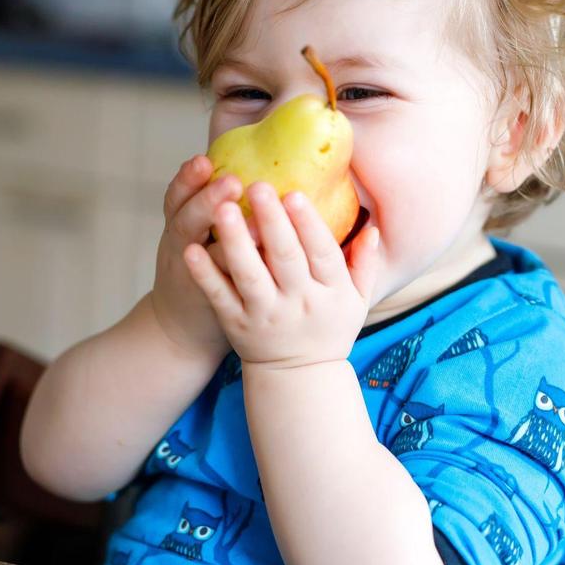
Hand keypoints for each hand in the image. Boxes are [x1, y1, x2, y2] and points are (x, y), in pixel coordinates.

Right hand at [151, 154, 244, 359]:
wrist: (181, 328)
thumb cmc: (199, 267)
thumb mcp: (195, 232)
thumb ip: (214, 201)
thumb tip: (252, 161)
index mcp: (179, 223)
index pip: (177, 196)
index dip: (187, 178)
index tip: (204, 159)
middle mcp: (181, 246)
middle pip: (185, 219)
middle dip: (206, 199)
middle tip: (231, 182)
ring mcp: (193, 276)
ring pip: (203, 254)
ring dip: (227, 238)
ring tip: (253, 222)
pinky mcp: (214, 301)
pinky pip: (223, 286)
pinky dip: (238, 274)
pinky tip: (262, 261)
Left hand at [181, 181, 379, 369]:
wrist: (299, 379)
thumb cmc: (329, 329)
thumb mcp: (357, 301)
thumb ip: (364, 264)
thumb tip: (373, 228)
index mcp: (332, 292)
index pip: (323, 253)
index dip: (309, 224)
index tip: (294, 193)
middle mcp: (300, 303)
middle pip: (286, 258)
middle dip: (272, 222)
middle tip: (257, 186)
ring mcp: (266, 315)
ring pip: (250, 275)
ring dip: (236, 242)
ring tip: (221, 209)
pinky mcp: (237, 325)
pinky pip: (220, 297)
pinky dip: (206, 275)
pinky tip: (192, 250)